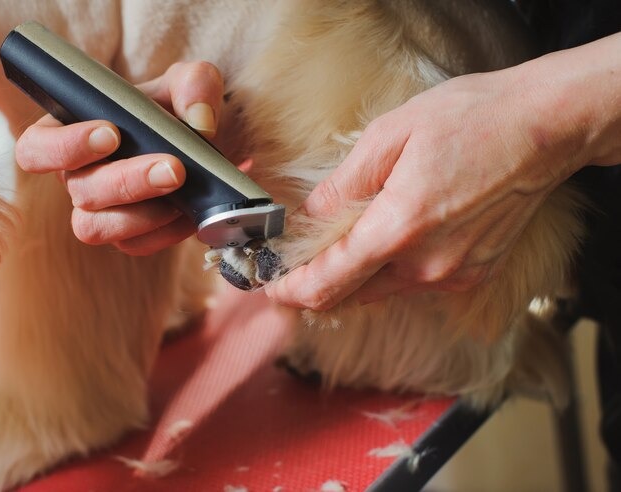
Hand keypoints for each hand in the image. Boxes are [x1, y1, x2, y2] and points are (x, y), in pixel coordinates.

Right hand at [15, 61, 224, 254]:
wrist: (212, 148)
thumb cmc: (181, 109)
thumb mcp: (191, 83)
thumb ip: (195, 83)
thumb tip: (199, 120)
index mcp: (72, 132)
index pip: (36, 147)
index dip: (63, 146)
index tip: (110, 134)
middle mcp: (78, 176)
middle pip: (79, 190)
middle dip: (127, 180)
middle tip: (173, 168)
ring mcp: (101, 212)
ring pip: (95, 227)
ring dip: (141, 213)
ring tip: (182, 191)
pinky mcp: (130, 237)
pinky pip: (135, 245)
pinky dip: (165, 232)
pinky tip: (190, 212)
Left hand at [265, 34, 620, 310]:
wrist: (541, 130)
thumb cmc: (468, 121)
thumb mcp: (388, 137)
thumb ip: (341, 186)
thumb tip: (307, 217)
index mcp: (399, 230)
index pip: (329, 282)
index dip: (292, 290)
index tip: (270, 287)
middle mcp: (427, 266)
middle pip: (351, 295)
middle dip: (315, 287)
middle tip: (291, 267)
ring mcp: (452, 275)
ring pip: (382, 291)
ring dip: (353, 277)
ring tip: (335, 247)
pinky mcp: (471, 274)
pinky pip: (413, 283)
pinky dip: (389, 270)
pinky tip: (386, 240)